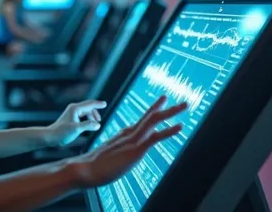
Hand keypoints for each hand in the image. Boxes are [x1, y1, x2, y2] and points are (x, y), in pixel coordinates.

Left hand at [45, 100, 106, 146]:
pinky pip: (83, 115)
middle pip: (89, 107)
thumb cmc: (62, 133)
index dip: (98, 104)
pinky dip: (87, 118)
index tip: (105, 104)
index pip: (90, 104)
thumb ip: (88, 126)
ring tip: (95, 124)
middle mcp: (74, 108)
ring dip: (92, 116)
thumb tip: (98, 124)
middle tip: (99, 121)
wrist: (51, 136)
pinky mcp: (71, 117)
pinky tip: (88, 125)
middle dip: (95, 112)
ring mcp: (72, 112)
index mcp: (75, 109)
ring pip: (86, 111)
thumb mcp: (76, 129)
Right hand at [69, 96, 185, 187]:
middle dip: (166, 108)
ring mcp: (133, 139)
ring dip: (171, 112)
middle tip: (182, 102)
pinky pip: (155, 137)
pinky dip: (169, 131)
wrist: (86, 170)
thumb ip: (116, 154)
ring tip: (185, 105)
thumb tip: (118, 155)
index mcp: (125, 135)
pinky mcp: (136, 149)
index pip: (144, 120)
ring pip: (155, 120)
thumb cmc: (94, 168)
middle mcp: (130, 133)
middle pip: (151, 116)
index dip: (154, 111)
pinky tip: (180, 126)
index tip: (163, 103)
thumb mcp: (110, 158)